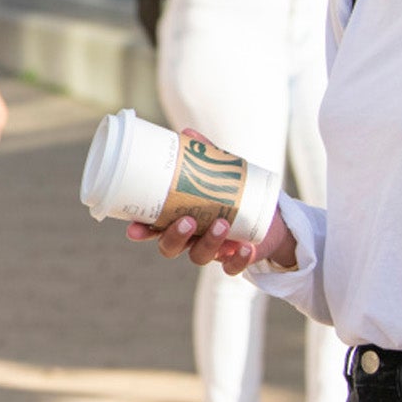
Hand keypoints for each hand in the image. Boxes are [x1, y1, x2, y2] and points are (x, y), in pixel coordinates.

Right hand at [118, 130, 286, 275]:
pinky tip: (245, 248)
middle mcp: (191, 239)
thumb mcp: (218, 173)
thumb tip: (187, 133)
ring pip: (199, 256)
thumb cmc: (232, 193)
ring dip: (208, 243)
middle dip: (175, 237)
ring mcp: (211, 251)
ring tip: (222, 223)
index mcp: (179, 219)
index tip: (134, 229)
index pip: (154, 229)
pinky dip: (238, 260)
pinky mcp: (234, 259)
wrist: (267, 218)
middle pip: (171, 247)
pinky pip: (231, 268)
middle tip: (187, 221)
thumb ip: (203, 156)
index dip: (142, 231)